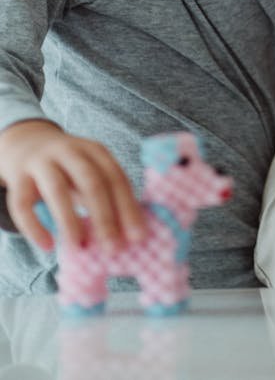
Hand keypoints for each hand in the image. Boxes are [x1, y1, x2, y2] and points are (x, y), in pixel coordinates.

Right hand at [0, 119, 146, 250]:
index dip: (128, 207)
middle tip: (113, 248)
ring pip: (57, 189)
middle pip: (91, 181)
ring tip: (80, 248)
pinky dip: (34, 227)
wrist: (26, 144)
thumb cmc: (68, 168)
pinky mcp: (18, 177)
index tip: (137, 237)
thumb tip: (128, 232)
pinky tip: (48, 246)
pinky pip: (23, 204)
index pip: (116, 177)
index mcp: (94, 151)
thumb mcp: (90, 171)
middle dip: (105, 217)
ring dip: (70, 220)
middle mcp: (69, 151)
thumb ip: (106, 194)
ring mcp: (42, 162)